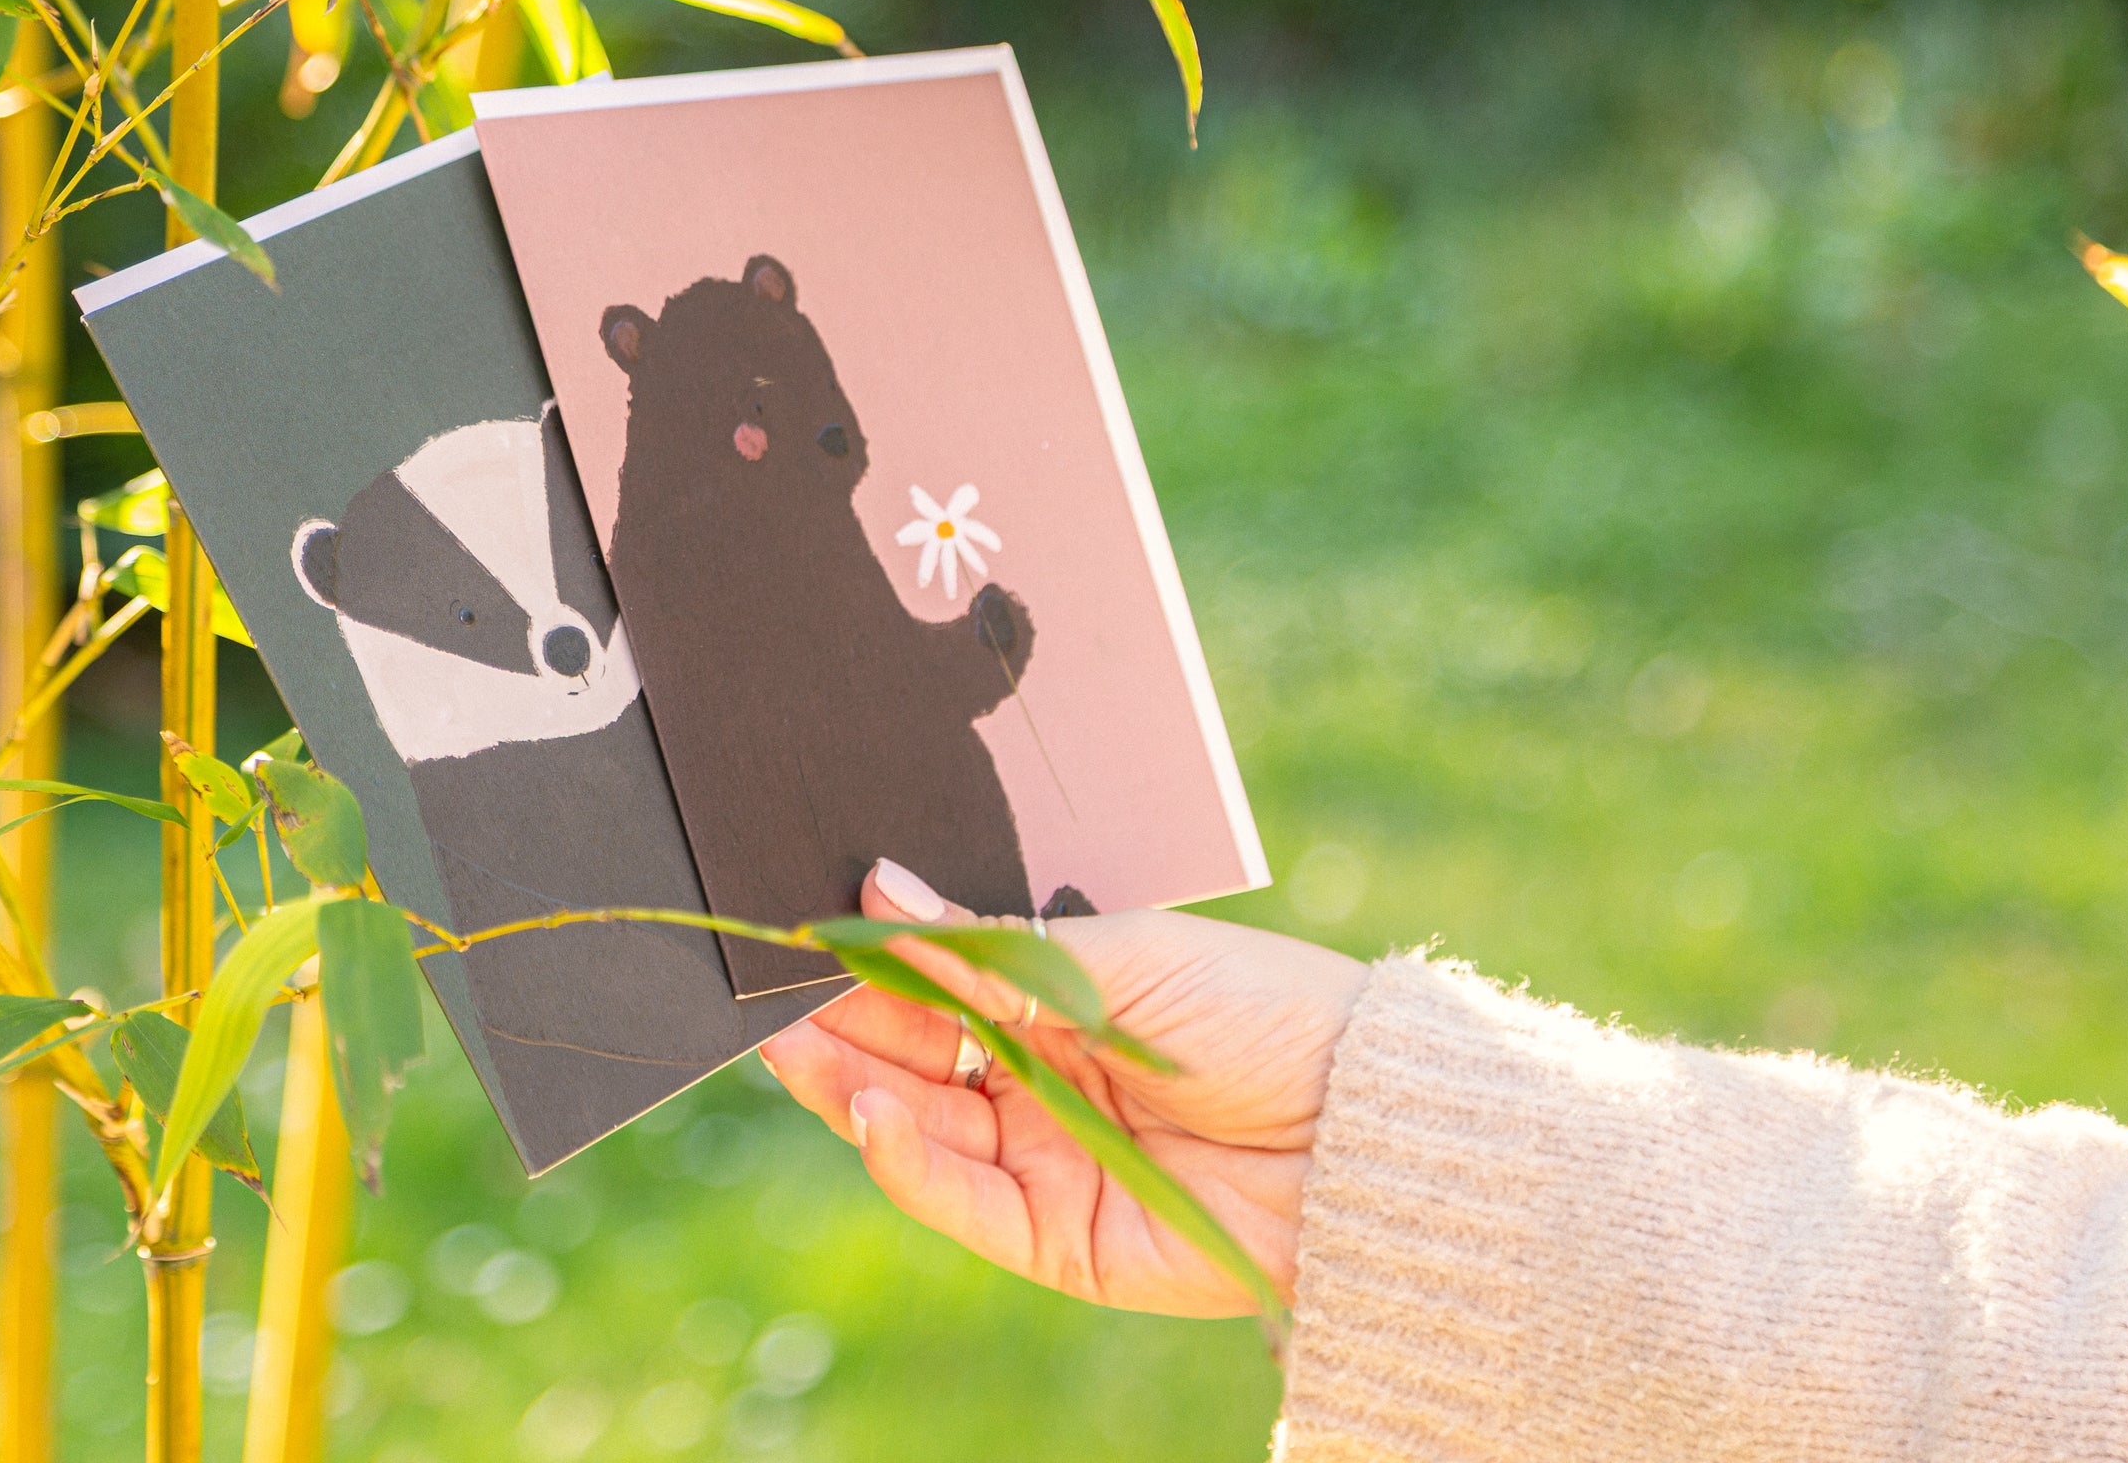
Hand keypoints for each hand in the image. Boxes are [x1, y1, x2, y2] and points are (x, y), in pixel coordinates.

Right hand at [758, 860, 1366, 1317]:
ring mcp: (1041, 1160)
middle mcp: (1036, 1080)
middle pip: (909, 1056)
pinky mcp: (1057, 1238)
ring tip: (793, 1049)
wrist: (1368, 1129)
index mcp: (1053, 1002)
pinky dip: (904, 1161)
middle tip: (760, 994)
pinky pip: (961, 1202)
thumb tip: (880, 889)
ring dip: (848, 1087)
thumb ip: (993, 948)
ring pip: (915, 1125)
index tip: (794, 933)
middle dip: (833, 1025)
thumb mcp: (1121, 959)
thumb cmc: (1261, 1013)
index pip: (933, 984)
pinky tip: (870, 1112)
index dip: (864, 965)